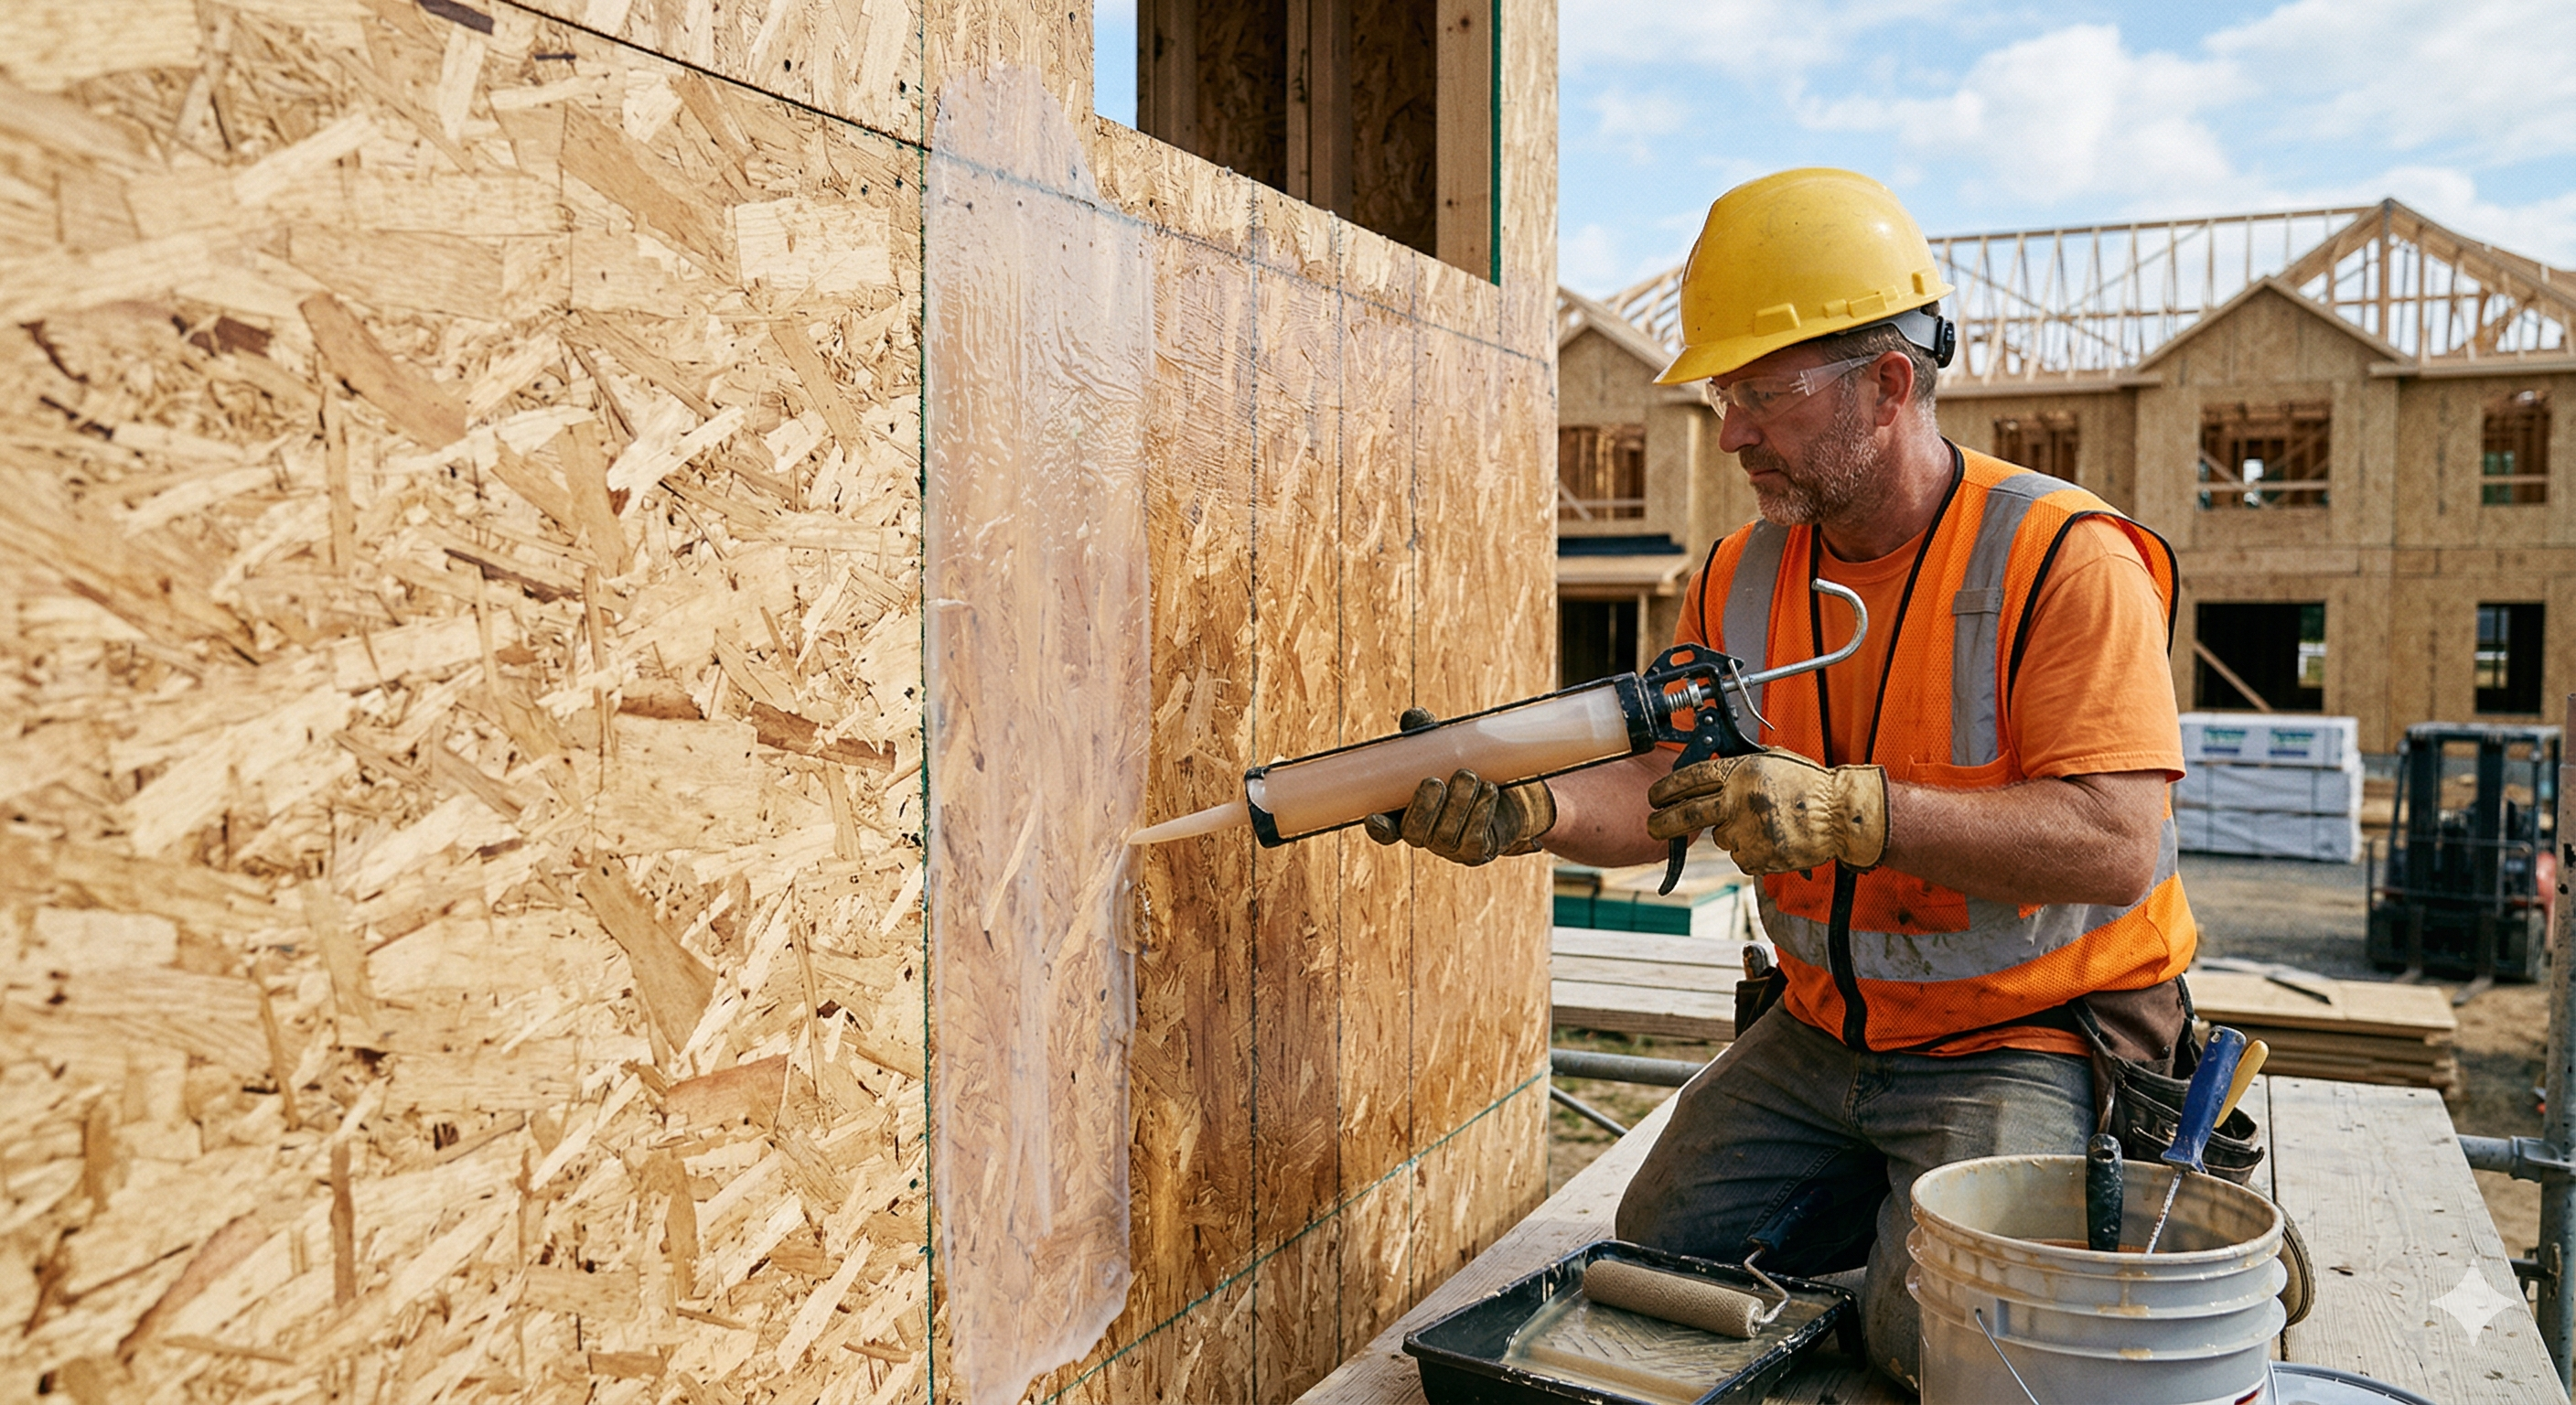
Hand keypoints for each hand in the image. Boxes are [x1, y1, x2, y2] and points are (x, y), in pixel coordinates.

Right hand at [1362, 708, 1556, 865]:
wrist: (1510, 791)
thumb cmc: (1465, 768)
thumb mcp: (1445, 750)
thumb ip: (1426, 735)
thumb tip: (1413, 716)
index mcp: (1407, 815)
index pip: (1386, 830)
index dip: (1379, 828)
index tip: (1374, 817)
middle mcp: (1425, 836)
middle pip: (1414, 834)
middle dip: (1423, 808)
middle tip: (1435, 781)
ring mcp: (1450, 848)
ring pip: (1445, 836)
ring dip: (1457, 804)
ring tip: (1469, 775)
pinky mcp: (1476, 852)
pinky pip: (1474, 839)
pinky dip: (1480, 812)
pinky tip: (1489, 790)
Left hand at [1646, 748, 1886, 874]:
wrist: (1840, 815)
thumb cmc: (1808, 785)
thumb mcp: (1771, 760)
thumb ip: (1738, 766)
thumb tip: (1706, 772)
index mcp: (1740, 772)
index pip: (1690, 779)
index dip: (1666, 789)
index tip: (1654, 797)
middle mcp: (1739, 801)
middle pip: (1686, 815)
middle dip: (1662, 823)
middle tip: (1652, 827)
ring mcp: (1747, 831)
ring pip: (1720, 838)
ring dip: (1731, 833)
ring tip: (1762, 824)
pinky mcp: (1757, 856)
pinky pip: (1740, 857)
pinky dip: (1750, 851)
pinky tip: (1771, 839)